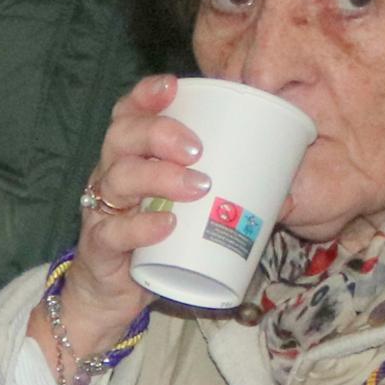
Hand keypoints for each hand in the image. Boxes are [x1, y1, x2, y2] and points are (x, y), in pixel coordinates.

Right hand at [36, 75, 197, 369]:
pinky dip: (141, 226)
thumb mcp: (183, 214)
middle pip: (121, 137)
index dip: (146, 95)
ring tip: (198, 184)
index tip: (174, 86)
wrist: (110, 298)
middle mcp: (109, 176)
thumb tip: (285, 198)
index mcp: (129, 159)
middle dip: (159, 133)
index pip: (129, 114)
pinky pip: (114, 232)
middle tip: (198, 148)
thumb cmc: (153, 246)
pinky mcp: (99, 248)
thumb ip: (224, 200)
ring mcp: (101, 211)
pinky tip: (166, 224)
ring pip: (118, 179)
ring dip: (159, 176)